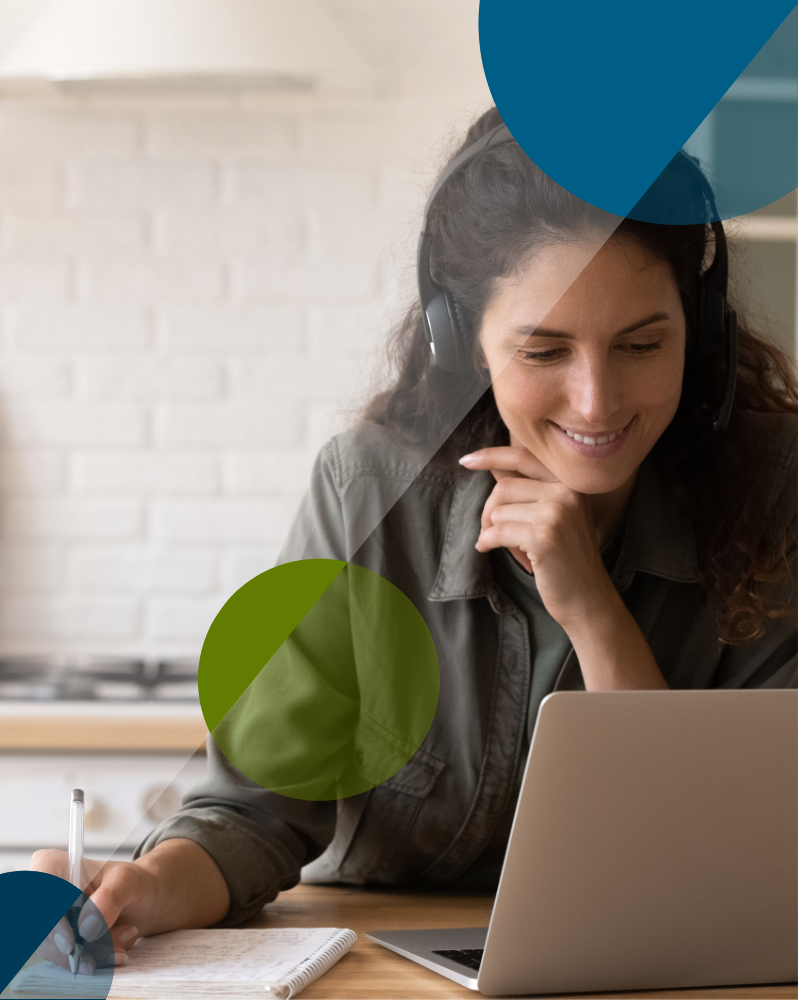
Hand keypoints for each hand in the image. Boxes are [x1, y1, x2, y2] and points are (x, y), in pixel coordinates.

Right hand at [30, 850, 155, 973]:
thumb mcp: (130, 881)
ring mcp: (50, 920)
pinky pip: (64, 959)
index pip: (38, 887)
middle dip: (75, 947)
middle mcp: (47, 893)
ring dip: (88, 955)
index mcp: (58, 866)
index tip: (71, 942)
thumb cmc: (134, 882)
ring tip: (120, 947)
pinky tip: (114, 954)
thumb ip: (111, 897)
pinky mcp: (58, 941)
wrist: (145, 901)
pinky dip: (90, 961)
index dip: (47, 916)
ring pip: (52, 949)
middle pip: (39, 927)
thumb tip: (87, 927)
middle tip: (107, 952)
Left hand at [462, 445, 616, 631]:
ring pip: (499, 511)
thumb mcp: (554, 515)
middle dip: (489, 510)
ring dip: (492, 530)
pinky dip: (487, 542)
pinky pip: (497, 532)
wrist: (588, 597)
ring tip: (508, 547)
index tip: (466, 460)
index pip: (524, 457)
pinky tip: (488, 549)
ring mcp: (557, 513)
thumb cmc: (566, 557)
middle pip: (504, 487)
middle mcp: (567, 491)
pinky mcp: (543, 537)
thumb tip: (494, 466)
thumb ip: (527, 489)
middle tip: (490, 531)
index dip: (491, 456)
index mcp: (571, 482)